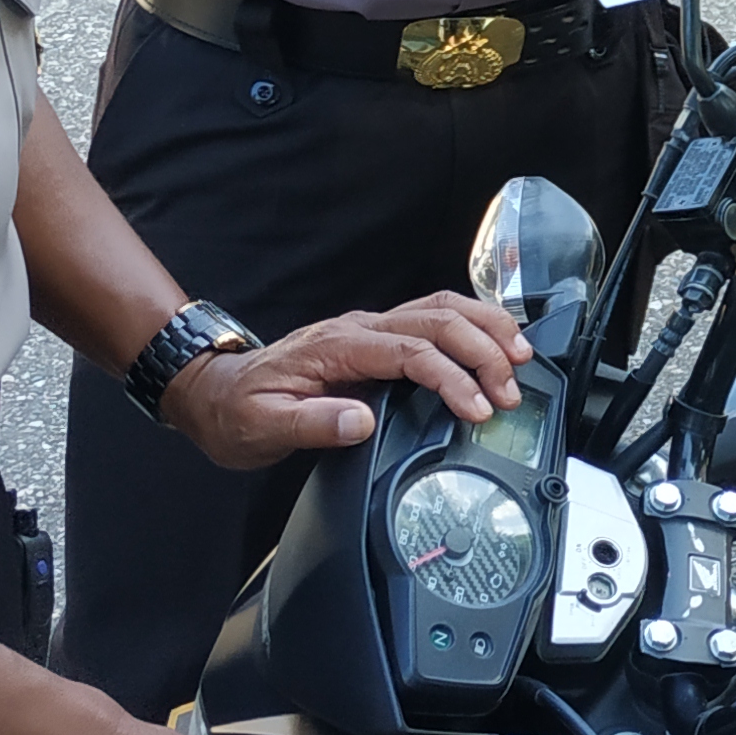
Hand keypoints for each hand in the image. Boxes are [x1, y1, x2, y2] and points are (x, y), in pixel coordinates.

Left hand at [160, 293, 531, 471]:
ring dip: (485, 329)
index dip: (451, 377)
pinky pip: (432, 317)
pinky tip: (493, 341)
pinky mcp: (377, 337)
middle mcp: (358, 328)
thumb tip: (358, 422)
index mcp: (336, 346)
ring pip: (441, 308)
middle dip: (483, 350)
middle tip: (510, 390)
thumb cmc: (239, 412)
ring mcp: (369, 328)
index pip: (410, 351)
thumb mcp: (263, 426)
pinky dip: (471, 325)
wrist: (216, 394)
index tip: (476, 409)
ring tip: (520, 358)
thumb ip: (311, 424)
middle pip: (437, 319)